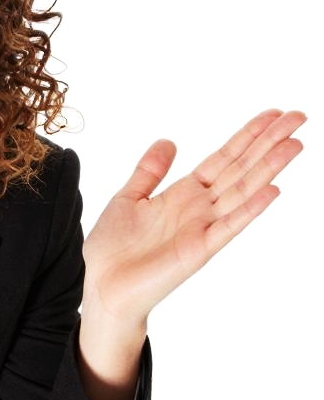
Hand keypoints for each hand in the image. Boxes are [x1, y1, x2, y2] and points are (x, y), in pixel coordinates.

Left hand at [82, 109, 305, 323]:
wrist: (103, 284)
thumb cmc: (113, 248)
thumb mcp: (128, 198)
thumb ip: (149, 171)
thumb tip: (168, 141)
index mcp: (182, 194)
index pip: (223, 159)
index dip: (247, 136)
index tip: (273, 115)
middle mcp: (198, 208)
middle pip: (241, 168)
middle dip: (268, 142)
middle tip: (298, 117)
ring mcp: (202, 228)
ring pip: (242, 191)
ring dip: (268, 168)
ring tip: (293, 145)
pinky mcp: (199, 249)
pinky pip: (229, 226)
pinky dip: (250, 208)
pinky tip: (272, 190)